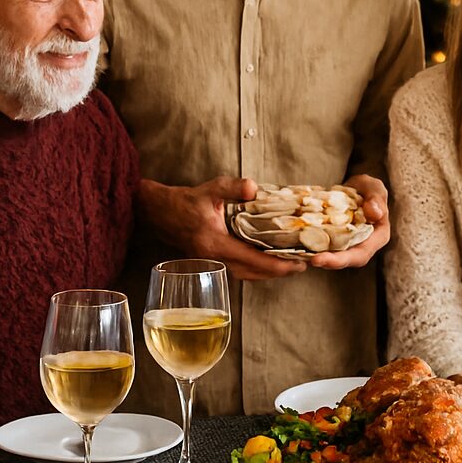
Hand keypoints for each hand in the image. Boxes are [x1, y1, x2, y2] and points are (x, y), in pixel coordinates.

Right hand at [137, 176, 305, 281]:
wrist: (161, 213)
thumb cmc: (186, 201)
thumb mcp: (209, 189)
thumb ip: (232, 187)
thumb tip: (253, 188)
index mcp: (214, 243)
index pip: (251, 259)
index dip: (276, 264)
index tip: (296, 264)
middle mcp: (212, 259)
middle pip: (251, 273)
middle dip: (277, 272)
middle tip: (300, 265)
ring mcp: (210, 264)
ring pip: (245, 276)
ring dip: (267, 274)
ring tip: (288, 266)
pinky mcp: (210, 264)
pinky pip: (238, 272)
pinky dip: (254, 271)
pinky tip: (266, 264)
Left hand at [309, 174, 389, 269]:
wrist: (355, 189)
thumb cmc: (369, 189)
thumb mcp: (375, 188)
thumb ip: (377, 199)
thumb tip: (374, 214)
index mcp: (376, 237)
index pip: (360, 254)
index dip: (342, 260)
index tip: (322, 259)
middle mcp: (361, 245)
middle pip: (345, 260)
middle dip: (328, 262)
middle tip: (311, 260)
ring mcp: (345, 244)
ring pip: (331, 255)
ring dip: (316, 256)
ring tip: (300, 255)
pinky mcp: (332, 240)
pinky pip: (321, 245)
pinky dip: (309, 245)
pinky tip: (295, 244)